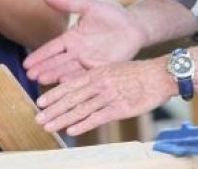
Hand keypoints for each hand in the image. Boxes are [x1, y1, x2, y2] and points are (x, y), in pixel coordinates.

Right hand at [23, 0, 146, 84]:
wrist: (136, 25)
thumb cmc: (112, 14)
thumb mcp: (89, 6)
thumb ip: (68, 3)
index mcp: (72, 38)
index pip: (52, 48)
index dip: (39, 56)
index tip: (26, 63)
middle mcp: (78, 52)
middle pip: (57, 62)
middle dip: (43, 69)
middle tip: (29, 76)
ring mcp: (89, 62)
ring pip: (69, 70)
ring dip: (55, 76)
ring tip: (42, 80)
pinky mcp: (102, 68)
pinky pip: (87, 75)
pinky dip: (76, 79)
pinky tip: (65, 83)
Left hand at [35, 59, 173, 135]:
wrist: (159, 75)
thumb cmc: (137, 72)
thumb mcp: (112, 67)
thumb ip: (95, 73)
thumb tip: (79, 76)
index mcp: (97, 72)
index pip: (70, 84)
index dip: (54, 94)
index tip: (40, 102)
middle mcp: (100, 83)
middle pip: (72, 98)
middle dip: (53, 109)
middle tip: (38, 118)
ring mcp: (109, 96)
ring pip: (81, 109)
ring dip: (63, 119)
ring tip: (49, 127)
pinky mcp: (120, 108)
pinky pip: (98, 117)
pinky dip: (84, 124)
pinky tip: (72, 130)